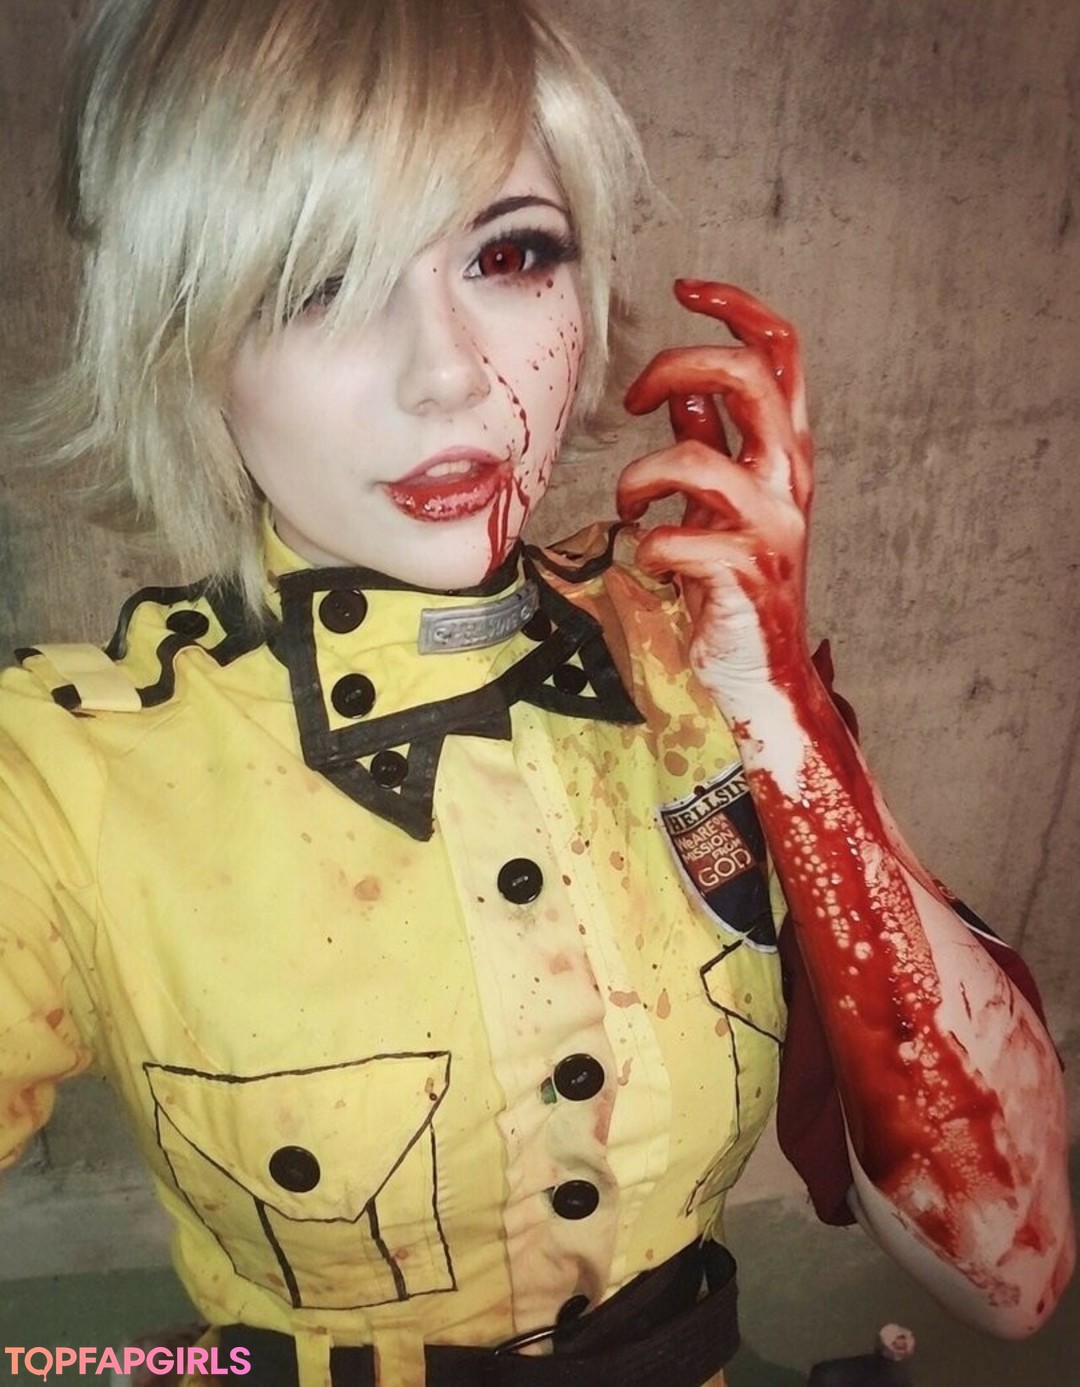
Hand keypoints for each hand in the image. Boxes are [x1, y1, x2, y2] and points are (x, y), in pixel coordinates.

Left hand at [616, 280, 813, 706]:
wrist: (759, 670)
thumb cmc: (735, 582)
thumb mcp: (723, 499)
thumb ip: (708, 442)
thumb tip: (680, 390)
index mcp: (786, 446)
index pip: (780, 347)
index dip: (734, 304)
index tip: (684, 287)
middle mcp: (789, 476)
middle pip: (747, 375)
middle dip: (677, 364)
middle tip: (636, 396)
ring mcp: (771, 525)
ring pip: (694, 461)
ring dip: (639, 477)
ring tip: (629, 504)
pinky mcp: (743, 572)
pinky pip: (672, 538)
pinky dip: (646, 546)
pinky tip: (650, 561)